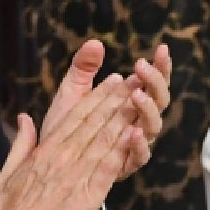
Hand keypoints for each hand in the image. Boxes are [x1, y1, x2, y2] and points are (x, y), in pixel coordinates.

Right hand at [0, 65, 139, 209]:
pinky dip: (121, 151)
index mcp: (45, 151)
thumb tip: (25, 118)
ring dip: (122, 119)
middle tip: (133, 82)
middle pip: (93, 123)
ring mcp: (75, 177)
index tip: (111, 82)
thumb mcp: (9, 170)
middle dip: (115, 101)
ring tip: (139, 101)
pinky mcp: (87, 197)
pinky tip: (135, 136)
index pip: (75, 117)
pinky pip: (107, 170)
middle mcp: (62, 158)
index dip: (96, 97)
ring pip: (103, 141)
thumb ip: (21, 142)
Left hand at [42, 40, 171, 180]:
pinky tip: (134, 130)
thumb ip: (83, 68)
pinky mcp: (125, 165)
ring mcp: (133, 144)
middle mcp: (137, 122)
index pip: (152, 83)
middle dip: (155, 82)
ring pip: (154, 126)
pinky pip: (140, 156)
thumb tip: (95, 43)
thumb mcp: (72, 92)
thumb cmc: (65, 127)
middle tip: (141, 66)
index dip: (160, 66)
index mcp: (130, 104)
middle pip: (160, 101)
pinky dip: (140, 144)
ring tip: (136, 95)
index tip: (161, 49)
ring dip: (148, 109)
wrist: (49, 163)